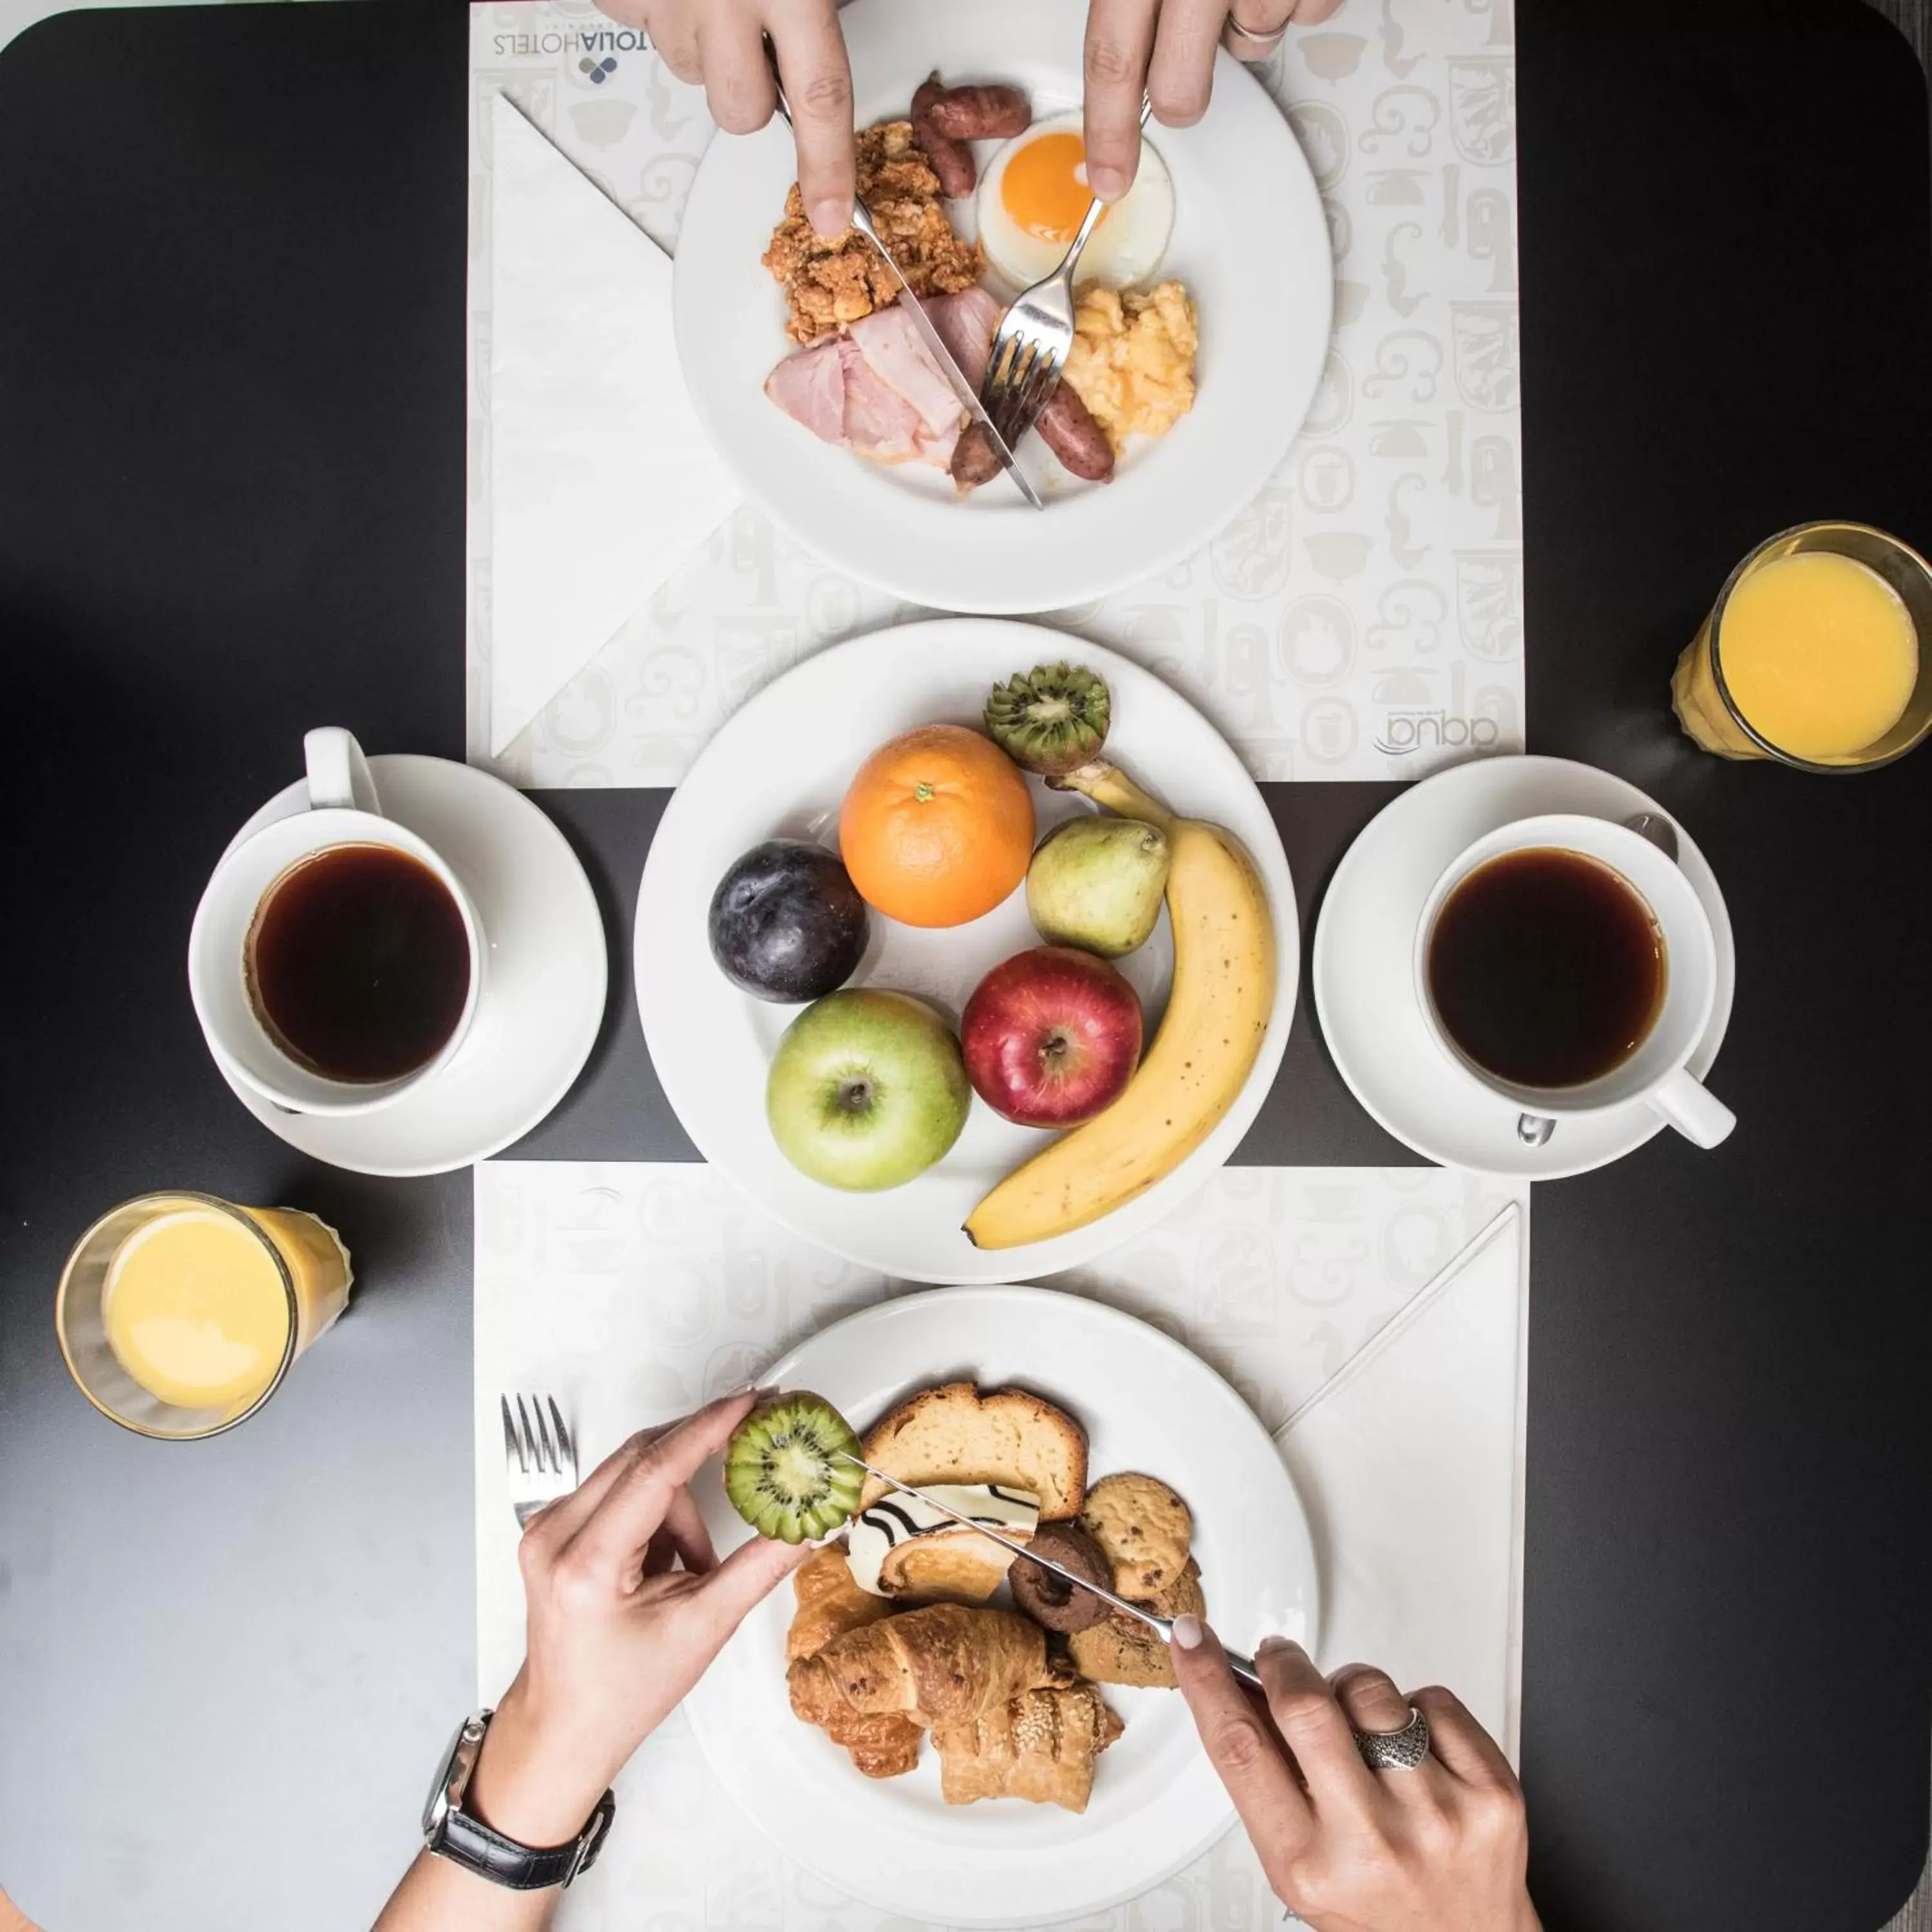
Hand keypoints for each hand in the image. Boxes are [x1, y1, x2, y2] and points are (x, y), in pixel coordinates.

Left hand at [466, 1392, 805, 1847]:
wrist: (565, 1726)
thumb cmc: (621, 1692)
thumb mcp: (702, 1630)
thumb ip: (759, 1568)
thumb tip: (808, 1527)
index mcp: (586, 1564)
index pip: (653, 1471)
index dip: (707, 1428)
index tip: (749, 1402)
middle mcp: (554, 1535)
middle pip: (643, 1459)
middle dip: (700, 1460)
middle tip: (751, 1442)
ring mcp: (547, 1529)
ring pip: (634, 1472)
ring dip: (676, 1505)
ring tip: (690, 1568)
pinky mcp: (552, 1528)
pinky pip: (618, 1490)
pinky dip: (654, 1514)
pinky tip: (662, 1561)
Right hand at [597, 0, 854, 235]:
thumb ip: (811, 11)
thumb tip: (812, 68)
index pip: (819, 97)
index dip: (827, 164)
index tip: (831, 217)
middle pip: (741, 114)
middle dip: (751, 97)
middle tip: (754, 41)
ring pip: (689, 73)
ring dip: (703, 47)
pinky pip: (642, 28)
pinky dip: (658, 11)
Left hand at [1082, 0, 1346, 201]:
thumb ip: (1136, 6)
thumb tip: (1122, 73)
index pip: (1113, 60)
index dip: (1108, 129)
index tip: (1109, 178)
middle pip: (1180, 90)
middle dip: (1182, 97)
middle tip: (1190, 55)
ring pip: (1252, 46)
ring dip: (1246, 22)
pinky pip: (1307, 14)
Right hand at [1171, 1619, 1540, 1931]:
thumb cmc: (1376, 1906)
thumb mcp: (1300, 1861)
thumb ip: (1269, 1776)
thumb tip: (1238, 1683)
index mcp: (1309, 1865)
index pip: (1241, 1749)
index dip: (1206, 1681)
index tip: (1189, 1638)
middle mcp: (1373, 1843)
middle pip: (1306, 1706)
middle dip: (1283, 1663)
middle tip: (1278, 1658)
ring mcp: (1439, 1816)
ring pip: (1371, 1689)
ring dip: (1353, 1688)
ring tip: (1362, 1730)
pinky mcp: (1492, 1794)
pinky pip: (1433, 1698)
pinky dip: (1417, 1708)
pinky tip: (1417, 1752)